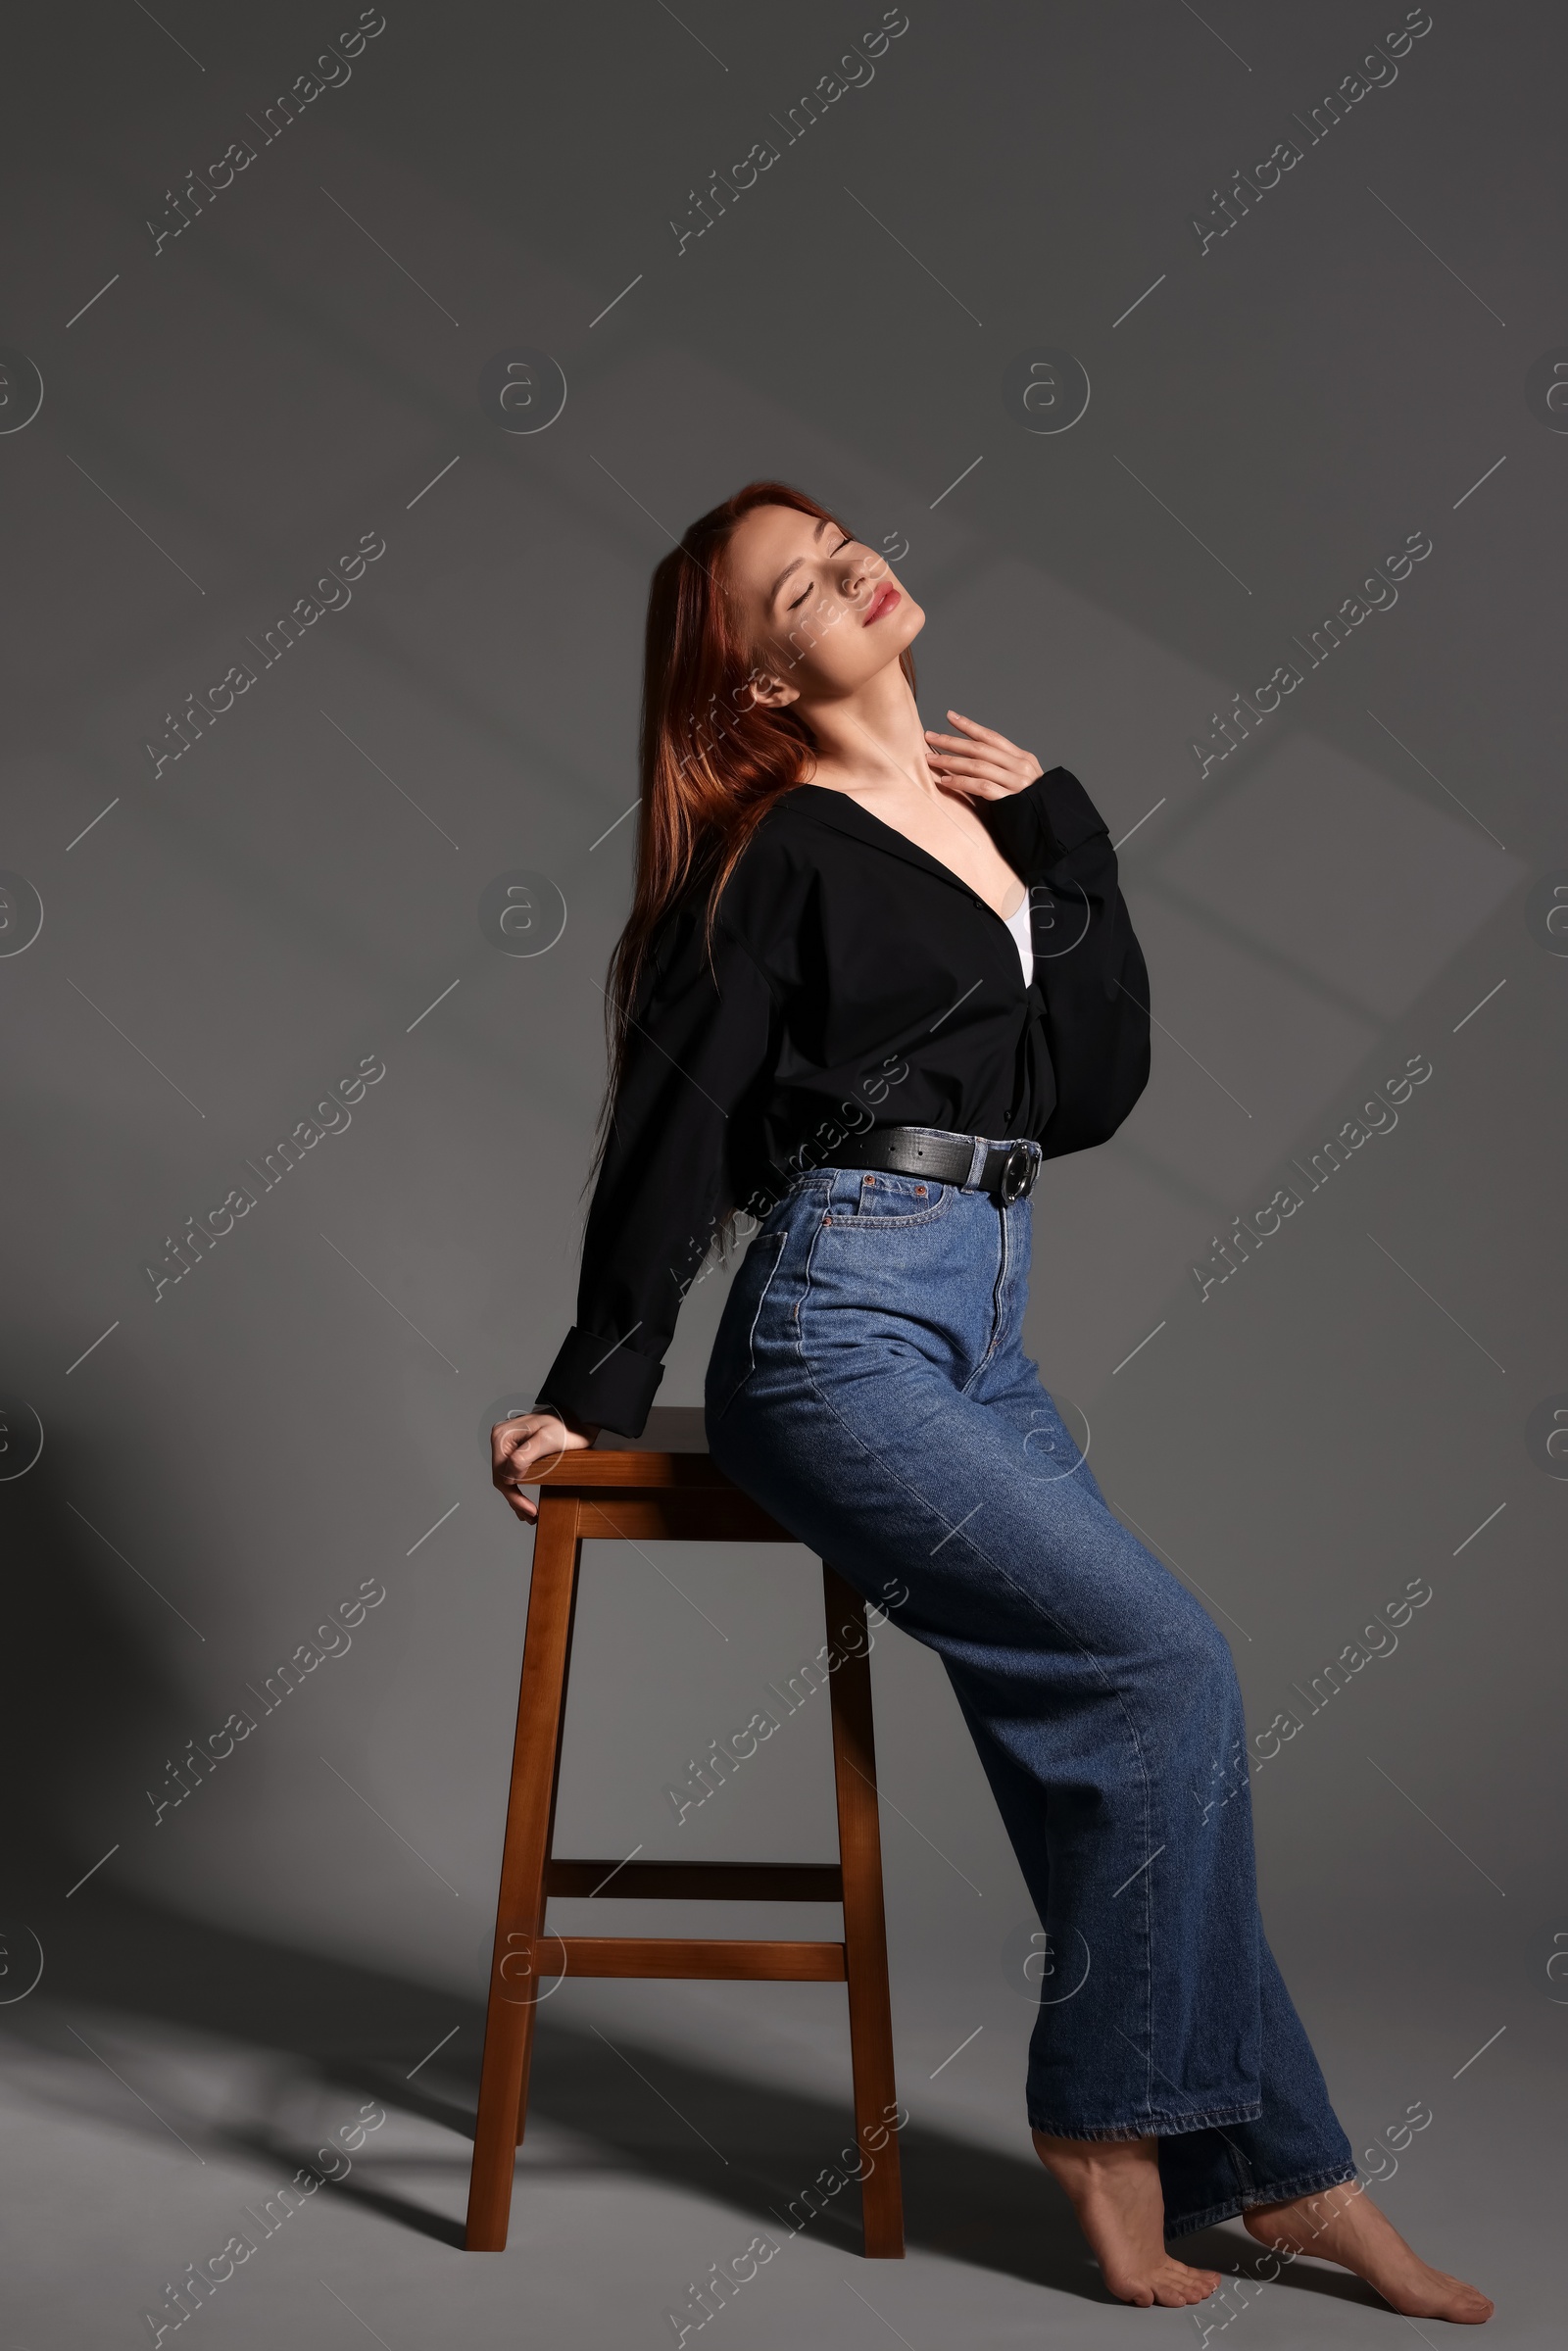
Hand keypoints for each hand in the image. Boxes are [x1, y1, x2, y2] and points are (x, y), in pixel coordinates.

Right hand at [491, 1409, 599, 1523]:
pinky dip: (518, 1489)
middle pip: (502, 1478)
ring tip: (529, 1516)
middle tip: (531, 1517)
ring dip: (515, 1498)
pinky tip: (524, 1503)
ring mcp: (509, 1445)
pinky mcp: (518, 1450)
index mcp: (503, 1436)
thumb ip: (524, 1457)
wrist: (579, 1417)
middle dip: (515, 1500)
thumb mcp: (546, 1440)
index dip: (514, 1496)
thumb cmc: (566, 1425)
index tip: (531, 1511)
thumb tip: (509, 1477)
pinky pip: (513, 1473)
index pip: (501, 1475)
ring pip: (506, 1478)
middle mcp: (501, 1440)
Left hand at [924, 709, 1042, 799]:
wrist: (1051, 827)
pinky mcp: (1011, 799)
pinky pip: (981, 787)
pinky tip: (946, 781)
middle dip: (952, 741)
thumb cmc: (1033, 805)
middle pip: (980, 748)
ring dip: (951, 761)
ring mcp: (1016, 782)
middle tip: (930, 735)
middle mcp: (1020, 766)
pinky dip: (962, 782)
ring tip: (930, 759)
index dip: (970, 726)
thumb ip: (1007, 769)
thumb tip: (980, 760)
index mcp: (1023, 758)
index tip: (950, 716)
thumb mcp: (1025, 780)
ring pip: (978, 765)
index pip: (992, 737)